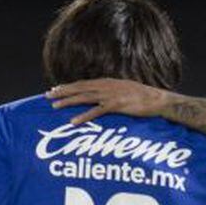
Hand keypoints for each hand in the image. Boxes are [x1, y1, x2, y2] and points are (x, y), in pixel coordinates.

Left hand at [47, 78, 170, 124]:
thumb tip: (103, 99)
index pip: (83, 83)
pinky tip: (73, 122)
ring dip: (68, 102)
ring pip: (84, 97)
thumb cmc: (143, 98)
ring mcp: (111, 95)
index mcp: (107, 82)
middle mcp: (106, 86)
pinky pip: (96, 112)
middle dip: (62, 91)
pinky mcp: (116, 105)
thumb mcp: (124, 91)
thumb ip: (112, 93)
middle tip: (47, 96)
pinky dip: (84, 116)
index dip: (68, 86)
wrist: (158, 100)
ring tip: (54, 106)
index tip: (55, 89)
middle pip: (79, 88)